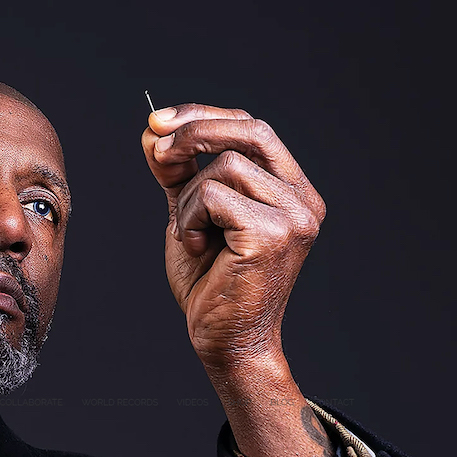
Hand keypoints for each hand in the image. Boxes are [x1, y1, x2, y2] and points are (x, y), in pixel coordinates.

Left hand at [141, 104, 325, 369]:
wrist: (223, 340)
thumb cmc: (210, 283)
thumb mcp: (189, 215)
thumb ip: (177, 173)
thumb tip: (153, 130)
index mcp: (291, 191)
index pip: (253, 129)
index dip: (205, 116)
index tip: (160, 121)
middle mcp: (303, 199)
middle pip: (250, 131)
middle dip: (194, 130)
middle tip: (156, 149)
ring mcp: (294, 216)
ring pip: (225, 166)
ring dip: (188, 199)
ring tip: (189, 235)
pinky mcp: (273, 234)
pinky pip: (214, 196)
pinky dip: (189, 218)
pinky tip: (196, 248)